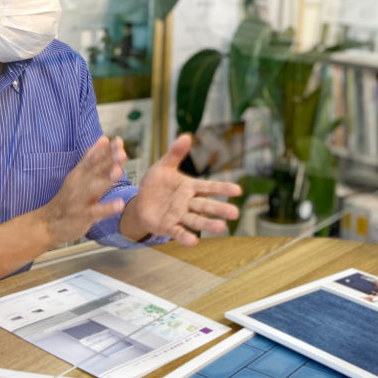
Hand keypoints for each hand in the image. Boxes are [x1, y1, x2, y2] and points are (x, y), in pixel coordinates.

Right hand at [40, 136, 126, 246]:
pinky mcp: (81, 216)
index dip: (106, 150)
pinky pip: (95, 211)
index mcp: (79, 173)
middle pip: (94, 170)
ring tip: (119, 172)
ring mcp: (79, 200)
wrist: (47, 224)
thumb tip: (104, 139)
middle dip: (108, 161)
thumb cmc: (68, 199)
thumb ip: (91, 158)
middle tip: (122, 152)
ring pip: (94, 188)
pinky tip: (119, 204)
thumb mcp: (77, 175)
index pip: (93, 159)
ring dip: (106, 180)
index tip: (119, 141)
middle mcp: (78, 184)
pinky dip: (107, 208)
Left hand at [120, 134, 241, 245]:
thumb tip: (186, 136)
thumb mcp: (163, 166)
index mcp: (189, 187)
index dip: (222, 188)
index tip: (237, 190)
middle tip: (235, 213)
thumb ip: (175, 153)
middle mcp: (188, 203)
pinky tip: (193, 241)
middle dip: (220, 209)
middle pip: (206, 205)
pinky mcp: (168, 227)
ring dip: (208, 224)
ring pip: (196, 220)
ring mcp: (179, 216)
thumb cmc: (155, 184)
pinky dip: (185, 237)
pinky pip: (178, 232)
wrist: (139, 203)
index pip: (209, 187)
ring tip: (222, 228)